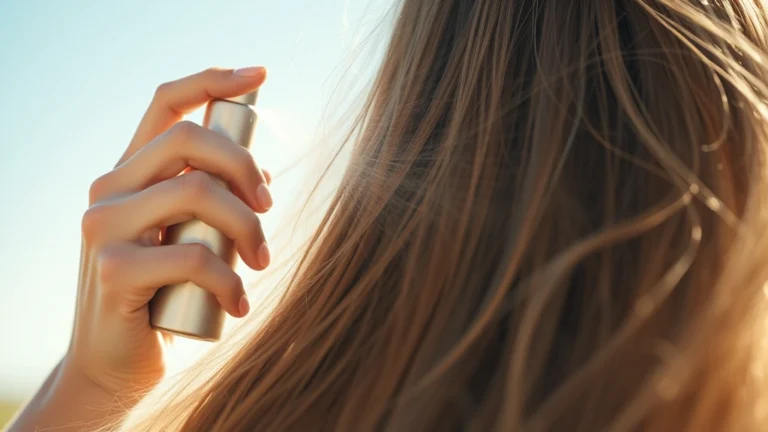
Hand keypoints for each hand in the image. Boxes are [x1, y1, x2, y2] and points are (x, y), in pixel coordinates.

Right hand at [63, 67, 270, 395]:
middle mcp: (108, 189)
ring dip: (248, 228)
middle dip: (245, 167)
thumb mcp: (189, 237)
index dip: (212, 80)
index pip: (165, 104)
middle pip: (189, 141)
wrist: (116, 363)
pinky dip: (230, 280)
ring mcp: (104, 227)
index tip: (259, 75)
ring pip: (197, 193)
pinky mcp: (112, 270)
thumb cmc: (162, 294)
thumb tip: (264, 176)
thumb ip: (214, 202)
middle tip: (269, 207)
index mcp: (129, 173)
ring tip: (262, 263)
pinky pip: (194, 256)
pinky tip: (239, 305)